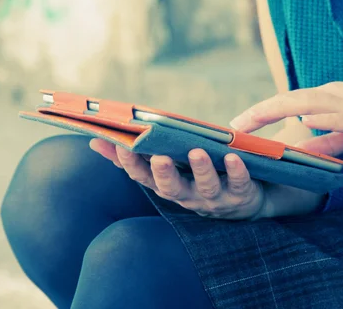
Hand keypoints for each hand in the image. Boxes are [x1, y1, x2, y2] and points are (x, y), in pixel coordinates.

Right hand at [89, 139, 266, 219]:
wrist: (246, 200)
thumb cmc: (198, 175)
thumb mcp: (168, 167)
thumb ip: (135, 156)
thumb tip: (96, 142)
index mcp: (168, 186)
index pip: (144, 177)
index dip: (131, 164)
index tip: (121, 145)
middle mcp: (188, 196)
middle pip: (172, 189)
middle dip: (164, 173)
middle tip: (158, 157)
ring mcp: (215, 198)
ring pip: (206, 187)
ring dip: (201, 169)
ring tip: (197, 152)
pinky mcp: (241, 195)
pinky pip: (239, 183)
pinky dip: (236, 170)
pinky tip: (232, 157)